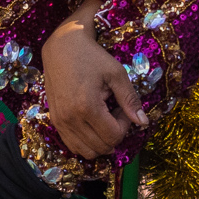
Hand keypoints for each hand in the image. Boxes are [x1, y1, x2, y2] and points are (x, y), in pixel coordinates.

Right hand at [41, 19, 146, 158]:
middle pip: (102, 147)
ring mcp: (60, 121)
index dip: (125, 126)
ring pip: (87, 151)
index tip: (123, 108)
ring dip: (101, 141)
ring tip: (103, 119)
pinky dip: (87, 142)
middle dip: (114, 133)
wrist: (61, 46)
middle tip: (114, 111)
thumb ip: (130, 100)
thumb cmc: (91, 57)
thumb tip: (143, 123)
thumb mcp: (116, 74)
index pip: (113, 136)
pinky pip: (73, 145)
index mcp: (87, 106)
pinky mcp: (55, 121)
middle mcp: (70, 118)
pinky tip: (92, 124)